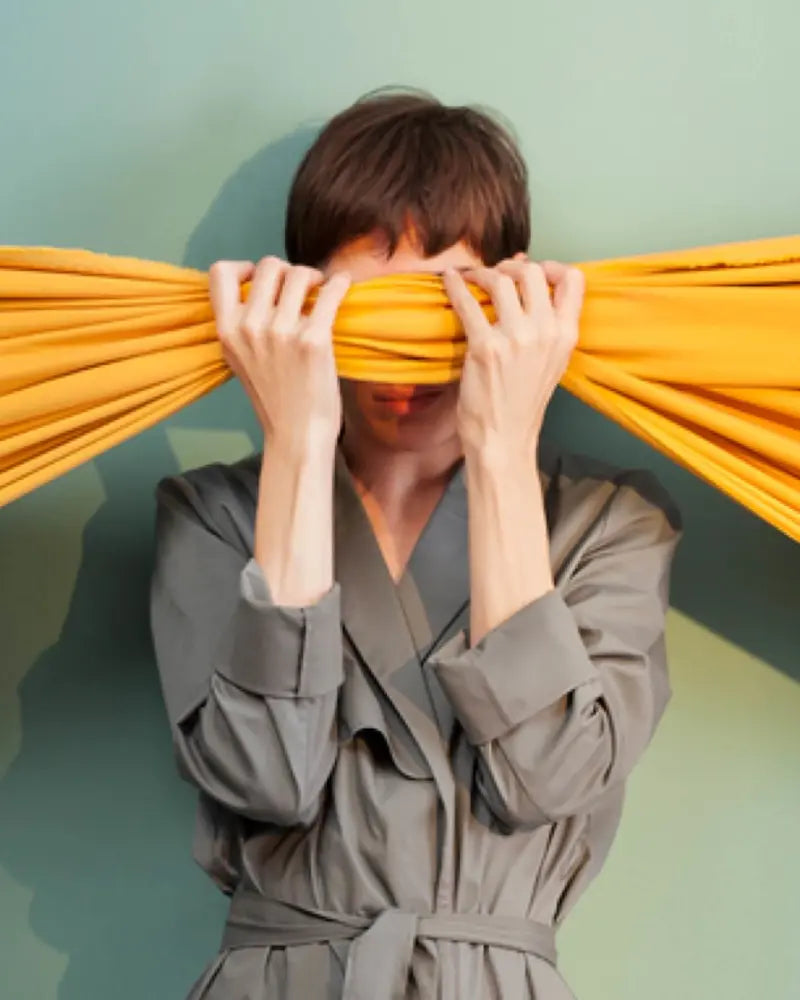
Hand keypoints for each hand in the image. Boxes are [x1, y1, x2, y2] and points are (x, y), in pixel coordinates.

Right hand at [209, 257, 350, 452]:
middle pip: (269, 266)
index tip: (258, 278)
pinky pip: (330, 292)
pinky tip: (342, 285)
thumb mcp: (240, 360)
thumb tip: (259, 289)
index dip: (243, 267)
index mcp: (228, 330)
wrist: (296, 435)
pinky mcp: (314, 340)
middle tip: (300, 287)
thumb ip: (243, 325)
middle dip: (287, 271)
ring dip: (314, 277)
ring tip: (320, 291)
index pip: (221, 272)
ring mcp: (282, 332)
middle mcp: (251, 326)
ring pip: (300, 274)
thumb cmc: (274, 399)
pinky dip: (339, 283)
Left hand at [443, 255, 583, 460]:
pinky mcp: (485, 347)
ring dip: (482, 273)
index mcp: (566, 335)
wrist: (505, 438)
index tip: (530, 269)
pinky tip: (449, 279)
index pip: (572, 279)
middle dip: (510, 266)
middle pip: (532, 271)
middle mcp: (545, 332)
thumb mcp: (551, 361)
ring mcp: (515, 338)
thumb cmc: (523, 401)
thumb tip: (532, 280)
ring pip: (501, 280)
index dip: (550, 265)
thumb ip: (547, 324)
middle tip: (495, 274)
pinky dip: (455, 285)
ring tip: (471, 278)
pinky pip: (467, 302)